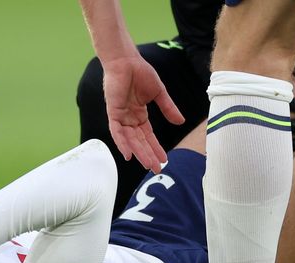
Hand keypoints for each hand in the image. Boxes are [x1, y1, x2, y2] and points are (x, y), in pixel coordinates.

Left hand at [102, 55, 183, 172]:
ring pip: (130, 140)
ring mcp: (121, 116)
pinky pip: (117, 132)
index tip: (164, 159)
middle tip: (157, 169)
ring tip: (149, 164)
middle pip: (140, 142)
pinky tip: (128, 155)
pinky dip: (122, 143)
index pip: (148, 136)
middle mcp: (129, 118)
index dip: (156, 148)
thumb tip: (181, 122)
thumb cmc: (140, 72)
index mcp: (139, 114)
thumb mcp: (159, 93)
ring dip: (139, 153)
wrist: (127, 60)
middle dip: (149, 155)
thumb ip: (168, 108)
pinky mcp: (113, 112)